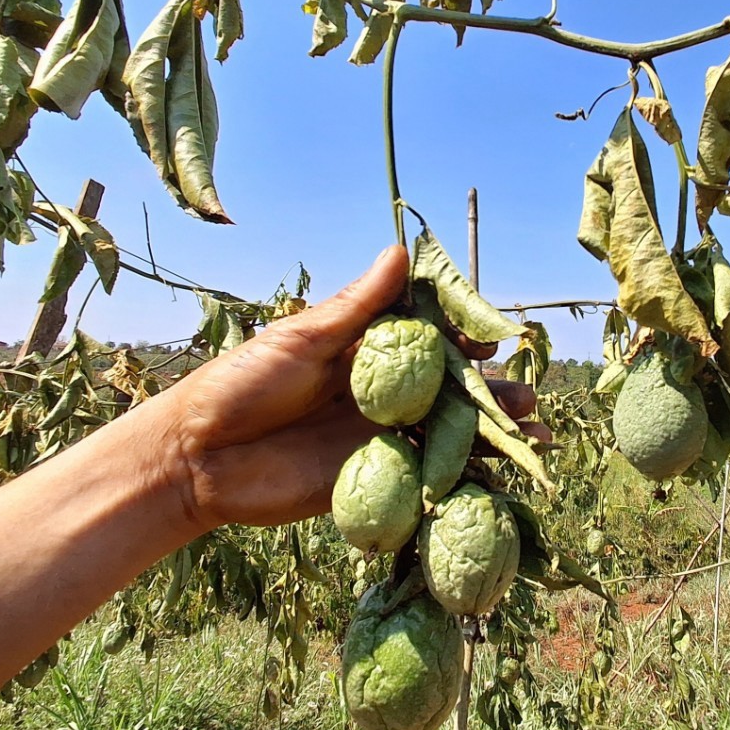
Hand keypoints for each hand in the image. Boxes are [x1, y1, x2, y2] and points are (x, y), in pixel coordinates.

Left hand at [167, 245, 544, 529]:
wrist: (198, 458)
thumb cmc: (241, 384)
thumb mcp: (301, 337)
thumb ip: (358, 306)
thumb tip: (401, 250)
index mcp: (366, 350)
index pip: (429, 338)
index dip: (463, 337)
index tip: (491, 338)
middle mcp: (382, 393)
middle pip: (450, 389)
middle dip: (492, 390)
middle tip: (526, 394)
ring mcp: (380, 437)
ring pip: (449, 432)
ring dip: (492, 432)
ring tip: (532, 430)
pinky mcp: (373, 479)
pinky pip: (427, 475)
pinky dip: (467, 473)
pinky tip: (503, 472)